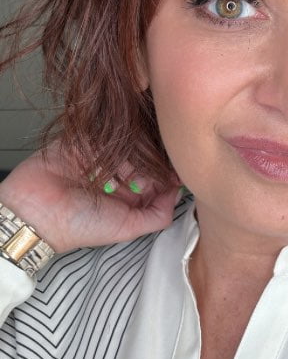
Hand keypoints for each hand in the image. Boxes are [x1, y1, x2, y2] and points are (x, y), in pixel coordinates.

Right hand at [0, 143, 180, 252]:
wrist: (35, 209)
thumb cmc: (78, 224)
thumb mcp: (126, 228)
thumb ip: (157, 215)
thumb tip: (179, 193)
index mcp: (129, 196)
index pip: (158, 179)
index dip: (169, 172)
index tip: (180, 165)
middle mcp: (119, 175)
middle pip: (147, 157)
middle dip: (156, 155)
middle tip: (164, 151)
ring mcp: (104, 155)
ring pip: (132, 141)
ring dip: (139, 142)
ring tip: (142, 143)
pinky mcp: (87, 139)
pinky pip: (109, 130)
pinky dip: (119, 130)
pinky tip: (125, 132)